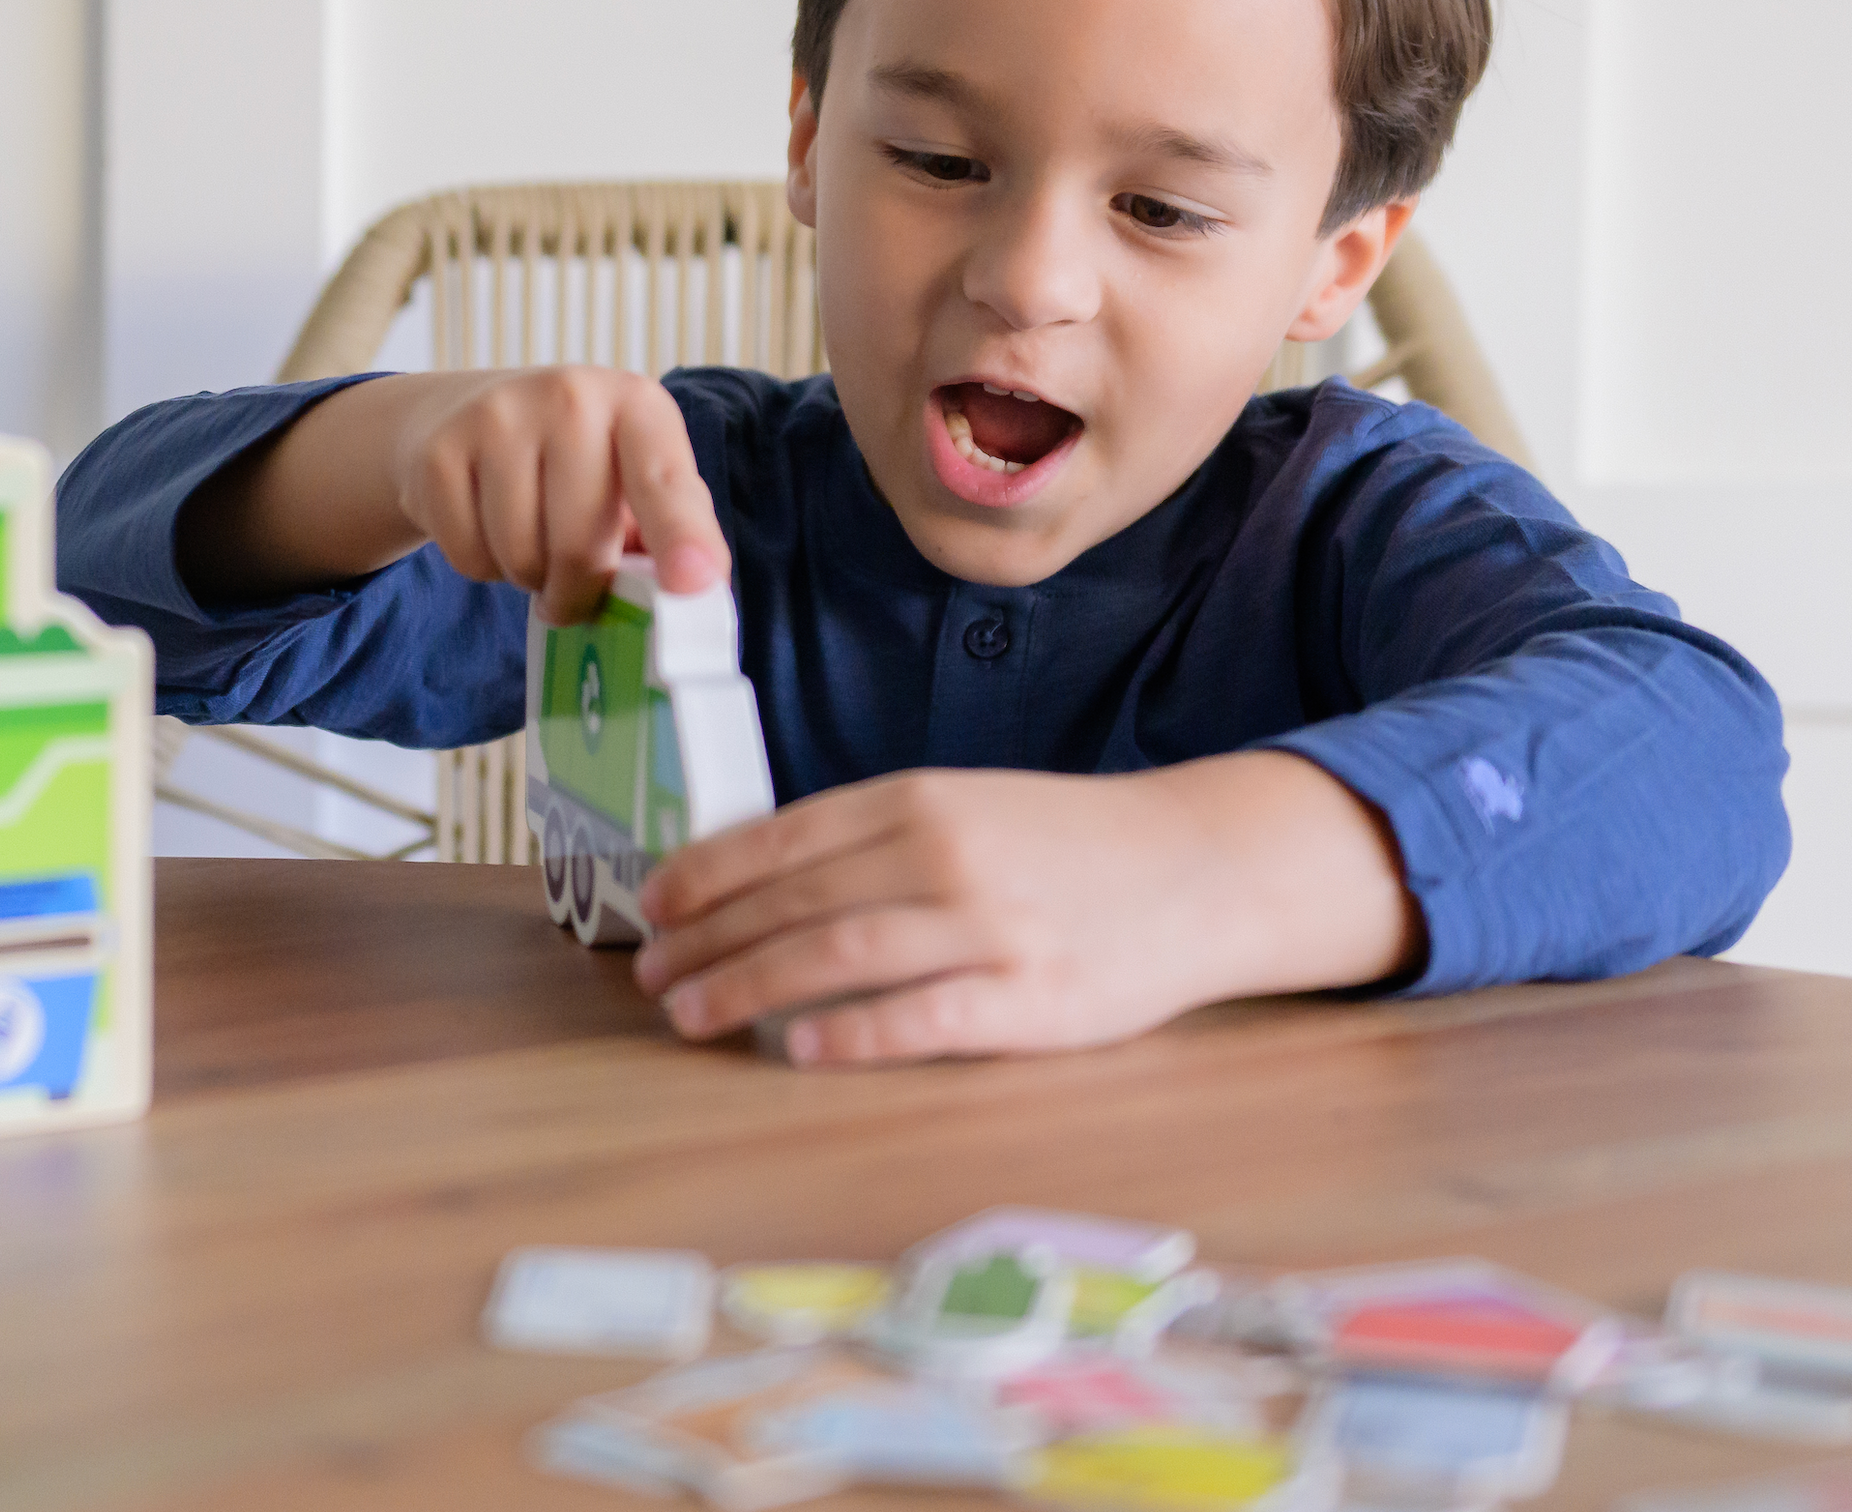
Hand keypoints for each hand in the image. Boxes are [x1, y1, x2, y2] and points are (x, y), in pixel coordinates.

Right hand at [384, 368, 728, 624]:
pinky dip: (481, 567)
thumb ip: (671, 529)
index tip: (693, 584)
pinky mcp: (439, 451)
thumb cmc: (574, 462)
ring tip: (531, 547)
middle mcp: (570, 397)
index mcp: (637, 405)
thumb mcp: (633, 476)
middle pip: (579, 545)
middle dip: (578, 593)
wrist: (465, 412)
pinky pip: (468, 556)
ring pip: (520, 557)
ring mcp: (497, 417)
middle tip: (573, 593)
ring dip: (528, 579)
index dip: (681, 536)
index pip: (664, 480)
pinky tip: (487, 529)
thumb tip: (692, 598)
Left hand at [628, 752, 1420, 1062]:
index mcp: (918, 800)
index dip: (706, 876)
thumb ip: (873, 838)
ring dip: (748, 988)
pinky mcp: (1031, 1000)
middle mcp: (943, 855)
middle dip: (707, 942)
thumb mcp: (963, 807)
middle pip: (793, 904)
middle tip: (654, 977)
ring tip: (693, 1015)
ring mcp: (988, 928)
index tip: (654, 907)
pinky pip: (921, 1020)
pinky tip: (799, 1051)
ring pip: (837, 958)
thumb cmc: (1064, 845)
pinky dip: (851, 1035)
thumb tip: (757, 881)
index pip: (781, 839)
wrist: (1198, 867)